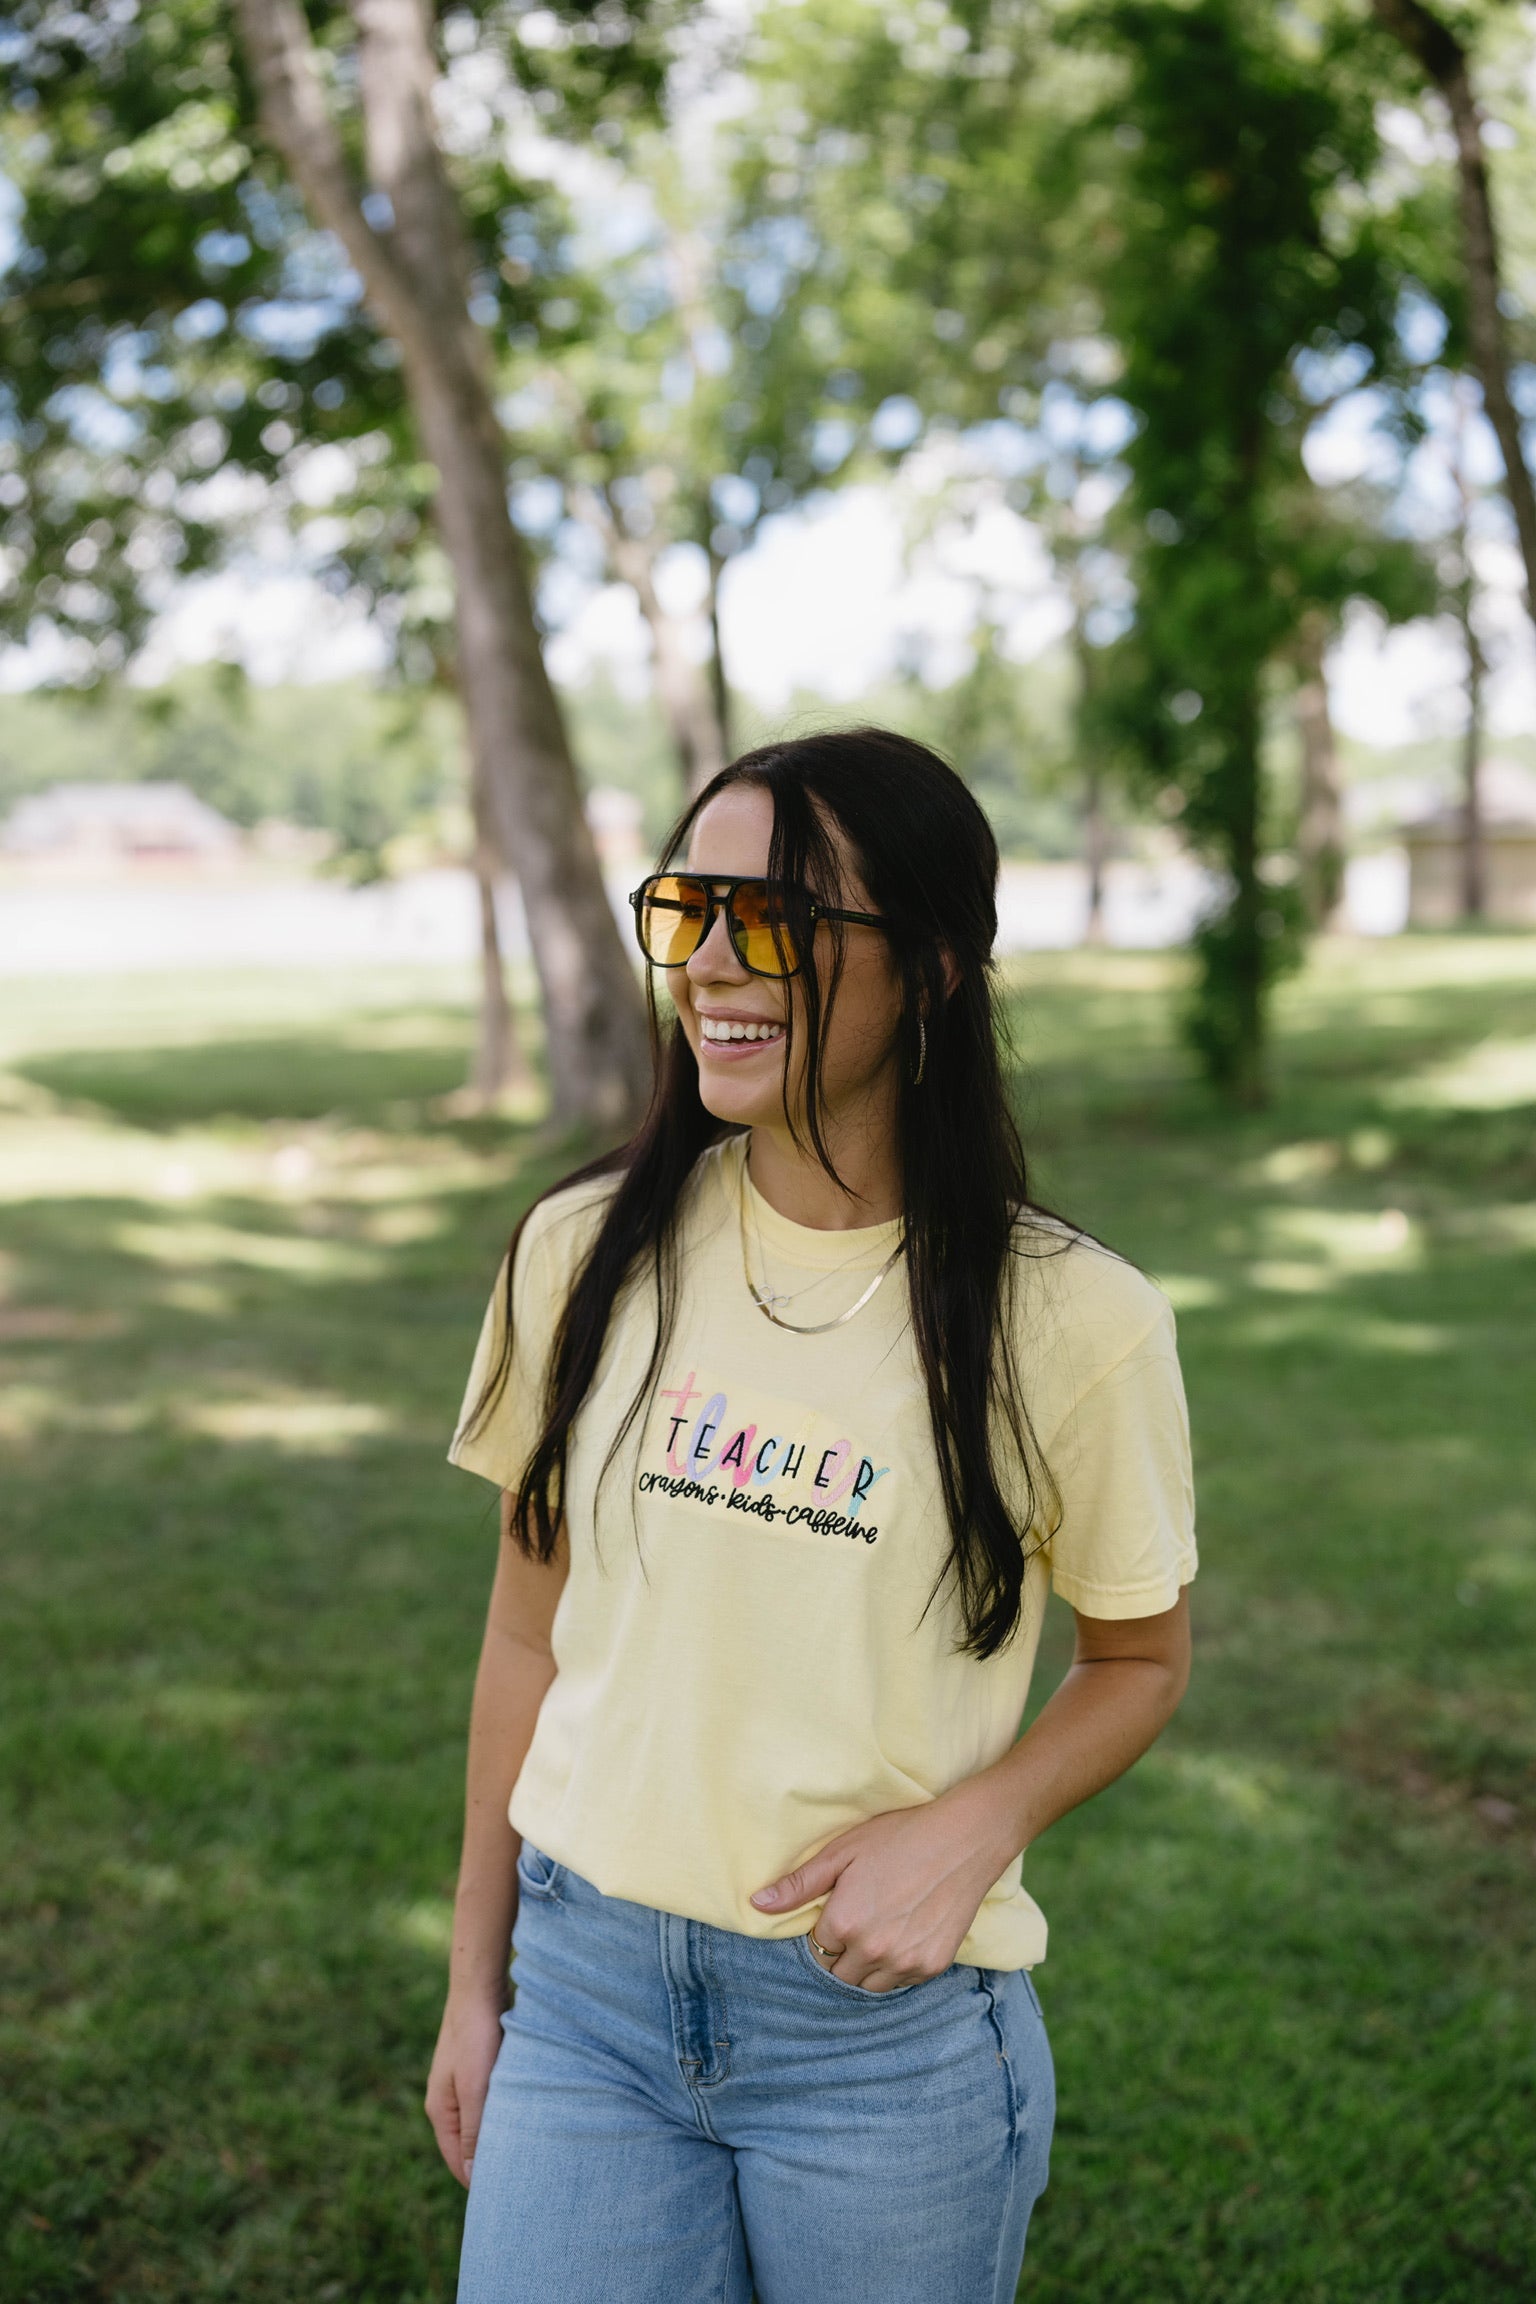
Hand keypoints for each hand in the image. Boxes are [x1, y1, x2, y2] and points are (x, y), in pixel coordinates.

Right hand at [425, 1991, 505, 2186]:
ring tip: (526, 2152)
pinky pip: (490, 2102)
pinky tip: (524, 2115)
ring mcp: (461, 2083)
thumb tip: (472, 2175)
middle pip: (468, 2145)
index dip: (478, 2181)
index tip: (504, 2197)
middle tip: (520, 2179)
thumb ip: (473, 2130)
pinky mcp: (478, 2067)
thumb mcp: (475, 2087)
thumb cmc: (476, 2036)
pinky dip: (503, 2113)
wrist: (479, 1985)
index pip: (458, 2162)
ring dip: (499, 2136)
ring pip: (481, 2123)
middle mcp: (448, 2100)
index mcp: (441, 2110)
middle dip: (489, 2161)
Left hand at [750, 1786, 1010, 1993]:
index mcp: (844, 1923)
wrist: (964, 1838)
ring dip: (866, 1967)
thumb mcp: (843, 1850)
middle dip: (841, 1954)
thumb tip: (756, 1904)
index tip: (840, 1910)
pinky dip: (896, 1967)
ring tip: (879, 1930)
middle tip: (859, 1920)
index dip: (826, 1929)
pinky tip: (903, 1935)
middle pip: (839, 1974)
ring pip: (868, 1985)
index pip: (817, 1948)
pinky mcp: (931, 1966)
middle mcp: (872, 1950)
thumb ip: (799, 1884)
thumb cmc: (899, 1836)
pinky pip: (901, 1983)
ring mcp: (904, 1962)